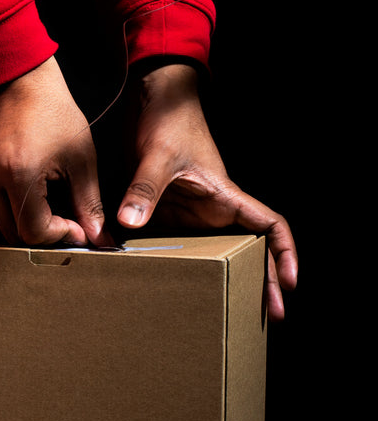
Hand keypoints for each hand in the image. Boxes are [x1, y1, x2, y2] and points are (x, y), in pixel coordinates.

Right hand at [0, 57, 111, 246]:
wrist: (19, 82)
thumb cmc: (54, 115)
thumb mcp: (81, 159)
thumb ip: (89, 203)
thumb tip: (99, 237)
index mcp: (20, 174)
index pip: (33, 231)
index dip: (58, 235)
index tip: (74, 226)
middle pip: (13, 233)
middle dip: (41, 232)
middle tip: (61, 218)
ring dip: (18, 226)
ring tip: (40, 209)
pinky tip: (18, 199)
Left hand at [117, 63, 297, 320]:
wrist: (151, 100)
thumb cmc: (168, 122)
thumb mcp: (157, 156)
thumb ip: (145, 189)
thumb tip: (130, 223)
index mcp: (225, 196)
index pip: (270, 225)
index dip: (284, 254)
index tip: (289, 284)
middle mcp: (212, 208)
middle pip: (246, 249)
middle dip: (258, 281)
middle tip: (265, 319)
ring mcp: (189, 211)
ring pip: (212, 250)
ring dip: (218, 278)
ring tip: (221, 314)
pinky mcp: (166, 210)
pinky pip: (176, 242)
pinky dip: (177, 264)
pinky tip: (168, 287)